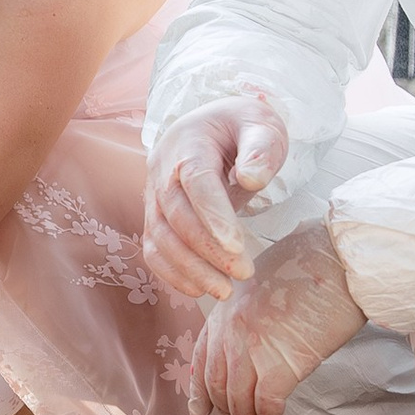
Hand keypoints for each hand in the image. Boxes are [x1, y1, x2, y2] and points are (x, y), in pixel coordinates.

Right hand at [144, 98, 288, 301]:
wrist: (212, 126)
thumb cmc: (241, 127)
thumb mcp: (261, 125)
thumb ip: (261, 148)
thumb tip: (252, 178)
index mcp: (189, 142)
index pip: (196, 181)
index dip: (213, 215)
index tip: (237, 246)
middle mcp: (163, 169)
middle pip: (176, 214)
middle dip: (207, 249)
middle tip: (243, 273)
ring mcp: (153, 194)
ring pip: (160, 236)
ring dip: (189, 268)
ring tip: (224, 290)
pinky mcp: (155, 215)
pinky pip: (154, 248)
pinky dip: (171, 272)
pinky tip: (199, 289)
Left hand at [189, 220, 363, 414]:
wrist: (339, 259)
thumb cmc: (312, 264)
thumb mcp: (263, 282)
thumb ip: (249, 312)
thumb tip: (255, 341)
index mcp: (224, 310)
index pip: (201, 359)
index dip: (199, 391)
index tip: (201, 411)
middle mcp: (229, 332)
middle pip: (217, 386)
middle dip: (226, 414)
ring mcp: (251, 350)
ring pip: (238, 403)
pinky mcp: (280, 366)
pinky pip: (265, 407)